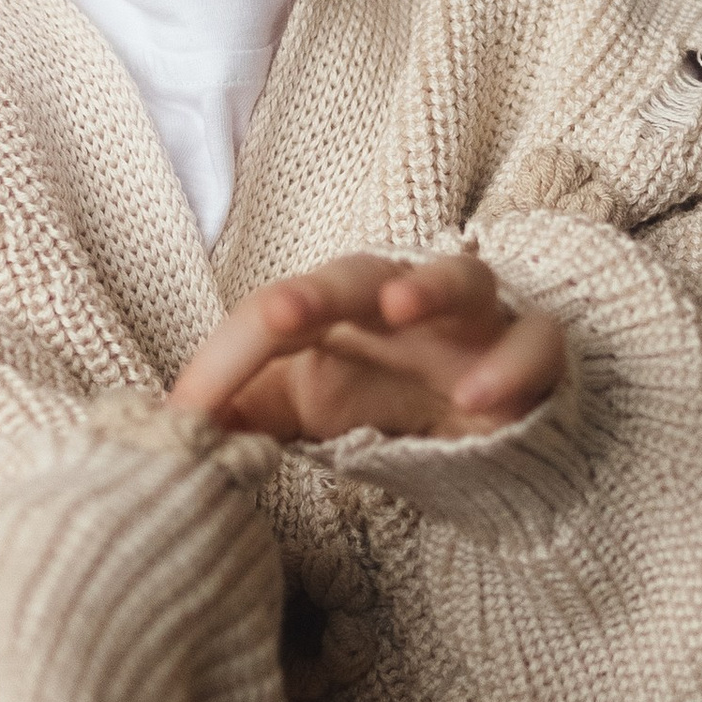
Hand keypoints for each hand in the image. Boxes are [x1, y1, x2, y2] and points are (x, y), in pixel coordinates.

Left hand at [169, 250, 566, 445]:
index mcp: (339, 315)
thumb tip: (165, 425)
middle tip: (280, 312)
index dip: (225, 360)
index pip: (273, 319)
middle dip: (320, 290)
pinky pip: (535, 345)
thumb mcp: (306, 412)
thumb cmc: (388, 399)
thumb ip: (245, 413)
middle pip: (359, 276)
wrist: (491, 425)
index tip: (184, 415)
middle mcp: (404, 306)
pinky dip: (511, 364)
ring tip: (400, 309)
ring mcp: (473, 326)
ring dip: (430, 286)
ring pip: (462, 278)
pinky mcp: (534, 357)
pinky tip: (479, 396)